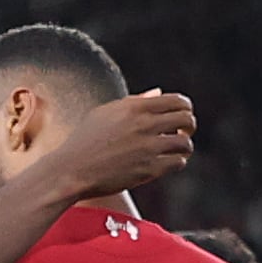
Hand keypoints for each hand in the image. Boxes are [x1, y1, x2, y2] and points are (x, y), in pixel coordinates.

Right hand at [14, 89, 197, 208]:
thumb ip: (135, 102)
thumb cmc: (85, 140)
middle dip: (189, 127)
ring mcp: (147, 147)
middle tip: (182, 133)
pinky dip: (177, 162)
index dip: (185, 109)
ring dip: (184, 147)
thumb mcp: (106, 113)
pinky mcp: (148, 169)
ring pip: (186, 143)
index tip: (181, 117)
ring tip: (176, 150)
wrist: (71, 169)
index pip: (178, 101)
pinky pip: (178, 162)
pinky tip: (167, 163)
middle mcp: (144, 124)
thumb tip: (158, 93)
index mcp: (135, 107)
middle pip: (187, 119)